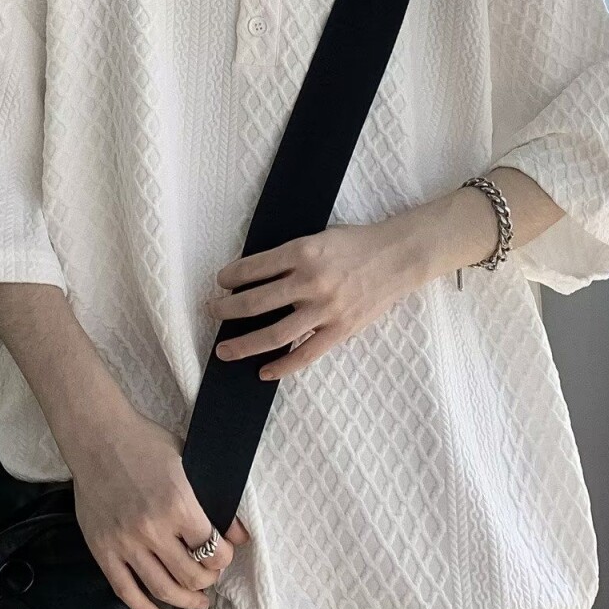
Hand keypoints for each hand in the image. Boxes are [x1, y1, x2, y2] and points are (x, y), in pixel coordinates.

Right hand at [69, 401, 251, 608]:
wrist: (97, 436)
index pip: (212, 549)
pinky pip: (125, 591)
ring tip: (198, 600)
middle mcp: (152, 528)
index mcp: (178, 503)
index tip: (224, 554)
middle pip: (191, 575)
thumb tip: (239, 534)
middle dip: (208, 579)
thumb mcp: (188, 460)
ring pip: (162, 589)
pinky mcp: (103, 549)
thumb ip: (213, 497)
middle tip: (211, 575)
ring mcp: (126, 542)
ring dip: (185, 600)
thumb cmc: (143, 442)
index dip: (224, 557)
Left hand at [203, 214, 439, 380]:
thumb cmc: (355, 244)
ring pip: (276, 333)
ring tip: (225, 350)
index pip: (255, 268)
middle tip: (211, 313)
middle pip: (257, 302)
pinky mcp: (340, 330)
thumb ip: (290, 256)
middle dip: (227, 310)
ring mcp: (326, 309)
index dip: (231, 276)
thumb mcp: (318, 237)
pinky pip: (306, 354)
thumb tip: (253, 275)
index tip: (220, 282)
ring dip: (245, 344)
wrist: (396, 257)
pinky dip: (283, 366)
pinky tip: (264, 371)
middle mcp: (311, 281)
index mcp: (303, 252)